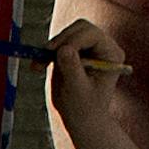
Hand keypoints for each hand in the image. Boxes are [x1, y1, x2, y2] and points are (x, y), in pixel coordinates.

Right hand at [45, 20, 126, 135]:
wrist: (81, 120)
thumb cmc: (84, 109)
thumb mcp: (78, 91)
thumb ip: (72, 69)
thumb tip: (64, 49)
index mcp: (110, 54)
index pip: (91, 34)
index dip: (72, 40)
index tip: (56, 54)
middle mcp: (102, 46)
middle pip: (79, 28)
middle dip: (61, 40)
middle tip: (45, 56)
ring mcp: (87, 47)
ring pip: (67, 34)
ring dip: (51, 48)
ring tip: (39, 65)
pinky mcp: (74, 51)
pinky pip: (58, 43)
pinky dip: (46, 53)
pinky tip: (37, 66)